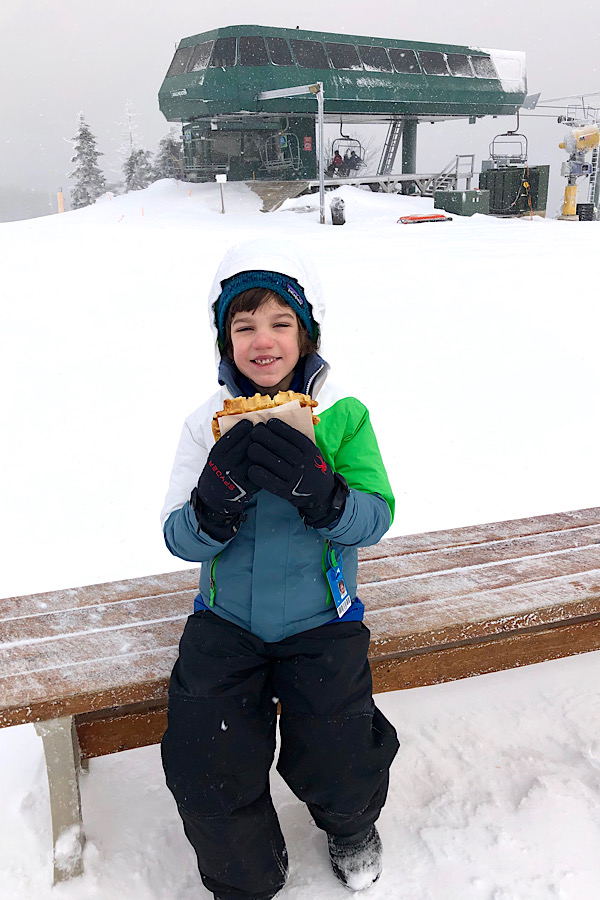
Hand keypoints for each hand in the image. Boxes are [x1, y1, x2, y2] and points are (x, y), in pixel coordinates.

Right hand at [191, 419, 258, 538]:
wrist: (214, 499)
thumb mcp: (216, 457)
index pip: (233, 435)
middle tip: (264, 428)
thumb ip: (228, 443)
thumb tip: (248, 423)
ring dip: (266, 447)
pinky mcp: (247, 488)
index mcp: (216, 456)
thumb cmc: (218, 471)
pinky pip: (262, 471)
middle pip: (247, 444)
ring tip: (270, 441)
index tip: (250, 422)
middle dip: (257, 434)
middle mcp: (225, 465)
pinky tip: (270, 456)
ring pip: (256, 458)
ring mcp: (236, 477)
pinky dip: (267, 463)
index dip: (243, 427)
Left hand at [247, 418, 348, 526]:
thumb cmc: (310, 466)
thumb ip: (298, 441)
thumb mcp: (311, 452)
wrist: (321, 492)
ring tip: (251, 448)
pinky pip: (269, 481)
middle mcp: (303, 463)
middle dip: (264, 437)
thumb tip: (274, 424)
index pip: (292, 436)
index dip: (278, 428)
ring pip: (272, 462)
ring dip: (258, 453)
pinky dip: (258, 474)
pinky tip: (251, 468)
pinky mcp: (287, 491)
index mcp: (310, 451)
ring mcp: (295, 478)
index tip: (268, 423)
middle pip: (279, 447)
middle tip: (254, 433)